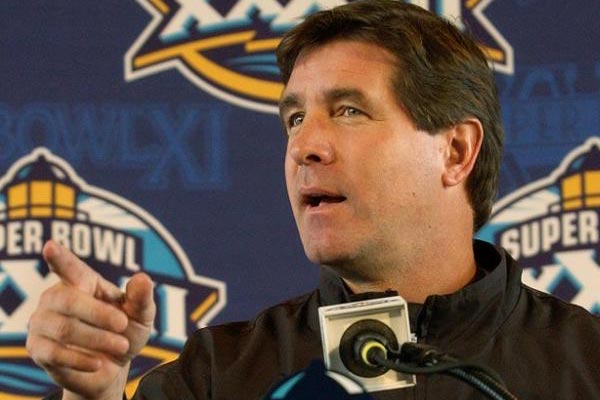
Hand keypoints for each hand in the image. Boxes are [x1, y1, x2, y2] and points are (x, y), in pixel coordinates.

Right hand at [26, 240, 155, 399]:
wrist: (113, 368)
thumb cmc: (125, 332)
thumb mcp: (141, 316)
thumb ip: (141, 298)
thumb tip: (142, 278)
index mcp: (82, 282)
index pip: (69, 267)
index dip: (60, 258)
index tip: (50, 246)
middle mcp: (57, 297)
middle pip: (70, 299)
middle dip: (100, 314)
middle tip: (123, 325)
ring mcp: (43, 322)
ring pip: (65, 328)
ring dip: (98, 339)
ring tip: (120, 346)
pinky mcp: (37, 348)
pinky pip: (55, 353)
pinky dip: (81, 359)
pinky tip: (97, 362)